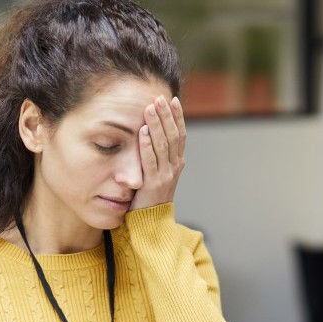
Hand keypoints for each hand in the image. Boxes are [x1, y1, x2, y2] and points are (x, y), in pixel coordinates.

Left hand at [131, 95, 185, 210]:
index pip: (181, 134)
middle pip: (174, 135)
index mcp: (178, 162)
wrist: (151, 222)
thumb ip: (159, 155)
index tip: (173, 99)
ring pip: (163, 145)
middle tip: (159, 98)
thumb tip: (154, 132)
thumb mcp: (160, 172)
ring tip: (150, 108)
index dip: (178, 116)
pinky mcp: (153, 184)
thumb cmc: (151, 195)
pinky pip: (150, 161)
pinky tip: (142, 131)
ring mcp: (165, 175)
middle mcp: (175, 167)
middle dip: (166, 115)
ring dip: (156, 125)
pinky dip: (146, 145)